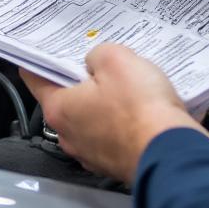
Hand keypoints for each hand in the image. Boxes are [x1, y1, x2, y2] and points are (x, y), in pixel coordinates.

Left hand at [20, 44, 208, 181]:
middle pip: (67, 97)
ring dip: (105, 100)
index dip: (40, 58)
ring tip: (128, 82)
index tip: (44, 46)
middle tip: (99, 59)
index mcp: (59, 109)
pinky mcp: (116, 161)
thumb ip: (96, 55)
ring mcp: (93, 153)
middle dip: (81, 78)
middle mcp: (70, 136)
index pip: (35, 79)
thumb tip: (95, 64)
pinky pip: (114, 132)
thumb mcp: (115, 58)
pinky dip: (123, 119)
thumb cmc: (140, 107)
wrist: (173, 151)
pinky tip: (141, 105)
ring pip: (92, 116)